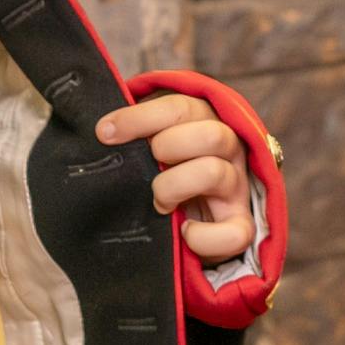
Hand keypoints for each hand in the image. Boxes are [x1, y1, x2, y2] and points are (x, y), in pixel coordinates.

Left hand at [98, 93, 251, 262]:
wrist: (197, 214)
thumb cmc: (167, 168)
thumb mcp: (155, 142)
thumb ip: (140, 131)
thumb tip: (104, 129)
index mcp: (207, 120)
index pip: (179, 108)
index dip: (139, 118)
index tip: (105, 132)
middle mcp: (229, 150)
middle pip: (209, 134)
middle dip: (166, 147)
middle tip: (149, 163)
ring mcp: (237, 187)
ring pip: (214, 172)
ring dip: (172, 186)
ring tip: (159, 201)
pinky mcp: (240, 225)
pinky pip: (235, 233)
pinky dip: (203, 236)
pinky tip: (184, 230)